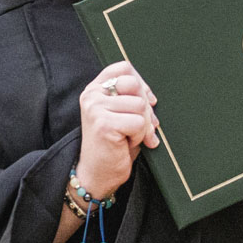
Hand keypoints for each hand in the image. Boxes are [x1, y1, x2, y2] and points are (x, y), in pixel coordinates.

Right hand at [74, 61, 159, 201]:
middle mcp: (91, 95)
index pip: (123, 67)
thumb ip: (131, 98)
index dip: (141, 82)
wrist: (97, 175)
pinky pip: (138, 123)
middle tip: (142, 126)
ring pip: (139, 105)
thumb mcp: (121, 114)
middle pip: (133, 84)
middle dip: (145, 107)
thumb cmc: (113, 145)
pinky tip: (126, 143)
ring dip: (142, 125)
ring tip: (130, 136)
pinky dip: (139, 136)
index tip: (146, 101)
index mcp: (94, 89)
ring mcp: (95, 108)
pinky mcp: (103, 124)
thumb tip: (151, 96)